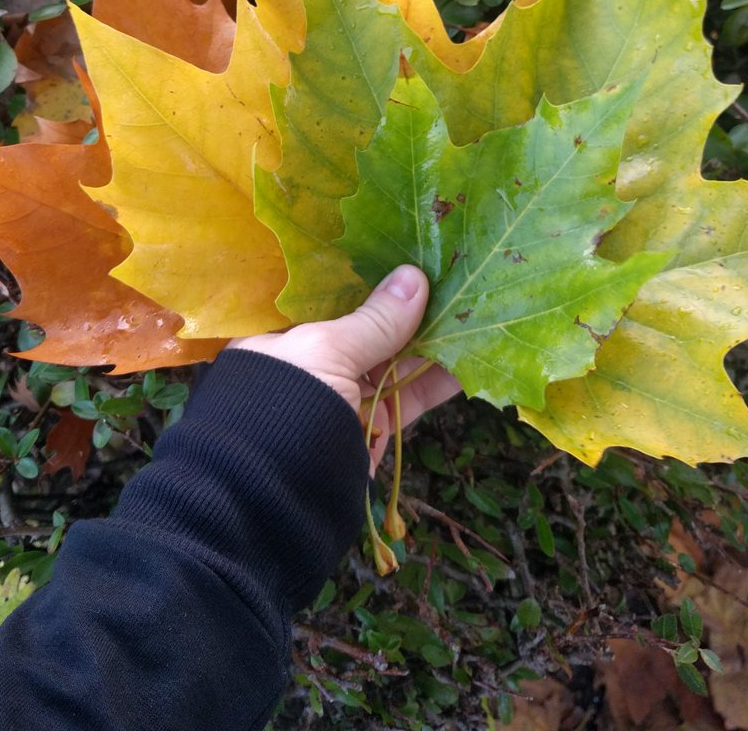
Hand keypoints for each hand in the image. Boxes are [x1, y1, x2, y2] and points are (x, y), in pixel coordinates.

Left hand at [228, 265, 460, 470]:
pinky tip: (474, 353)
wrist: (272, 502)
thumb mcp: (324, 351)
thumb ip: (373, 320)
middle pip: (369, 322)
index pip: (331, 291)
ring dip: (435, 337)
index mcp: (284, 331)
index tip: (407, 246)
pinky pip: (411, 394)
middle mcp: (314, 358)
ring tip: (475, 303)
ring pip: (397, 357)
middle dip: (409, 302)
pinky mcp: (373, 427)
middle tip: (453, 269)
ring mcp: (345, 393)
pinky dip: (440, 378)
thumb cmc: (283, 406)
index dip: (368, 270)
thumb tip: (414, 277)